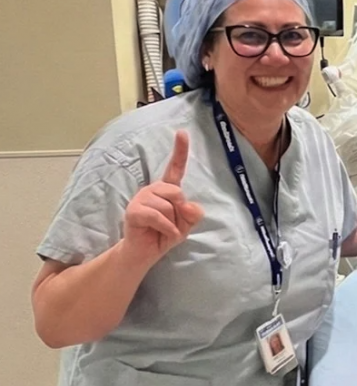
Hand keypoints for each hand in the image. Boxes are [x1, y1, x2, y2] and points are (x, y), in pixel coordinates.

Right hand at [121, 131, 203, 266]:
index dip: (180, 151)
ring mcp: (141, 199)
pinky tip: (163, 233)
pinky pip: (158, 216)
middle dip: (180, 212)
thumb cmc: (164, 235)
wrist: (145, 253)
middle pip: (177, 192)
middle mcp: (152, 190)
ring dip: (172, 223)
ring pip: (168, 206)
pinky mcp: (133, 211)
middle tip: (172, 224)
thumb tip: (188, 205)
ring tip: (162, 229)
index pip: (175, 168)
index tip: (182, 132)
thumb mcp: (186, 224)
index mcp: (166, 190)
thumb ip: (193, 214)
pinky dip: (167, 228)